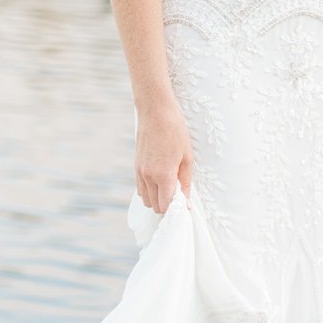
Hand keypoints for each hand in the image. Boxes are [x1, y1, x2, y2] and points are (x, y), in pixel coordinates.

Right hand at [135, 96, 192, 212]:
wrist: (155, 112)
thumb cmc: (175, 131)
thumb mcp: (187, 157)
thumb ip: (185, 182)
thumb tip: (185, 201)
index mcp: (163, 175)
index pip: (166, 206)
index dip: (175, 210)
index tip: (184, 207)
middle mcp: (148, 176)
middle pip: (155, 206)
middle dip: (167, 206)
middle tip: (179, 197)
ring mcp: (140, 172)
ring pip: (146, 199)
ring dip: (157, 199)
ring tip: (170, 188)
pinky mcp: (136, 166)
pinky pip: (140, 188)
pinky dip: (149, 191)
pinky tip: (160, 182)